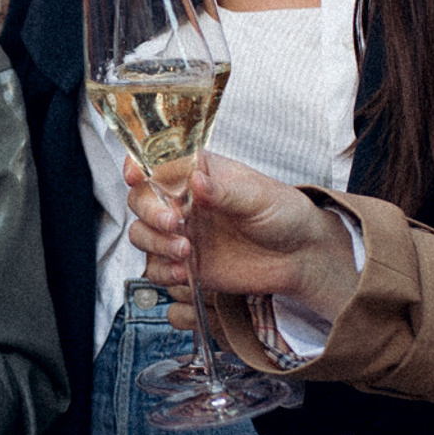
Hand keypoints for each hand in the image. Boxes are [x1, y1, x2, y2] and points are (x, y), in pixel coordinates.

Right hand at [125, 154, 359, 329]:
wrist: (298, 257)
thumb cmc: (283, 214)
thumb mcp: (259, 196)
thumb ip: (225, 191)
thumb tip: (196, 180)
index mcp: (198, 172)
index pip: (157, 163)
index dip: (138, 166)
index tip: (135, 176)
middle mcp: (183, 200)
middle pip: (141, 200)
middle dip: (150, 212)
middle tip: (173, 223)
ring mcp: (181, 232)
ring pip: (142, 234)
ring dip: (155, 243)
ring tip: (185, 251)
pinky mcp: (184, 262)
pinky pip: (156, 267)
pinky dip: (163, 270)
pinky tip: (183, 271)